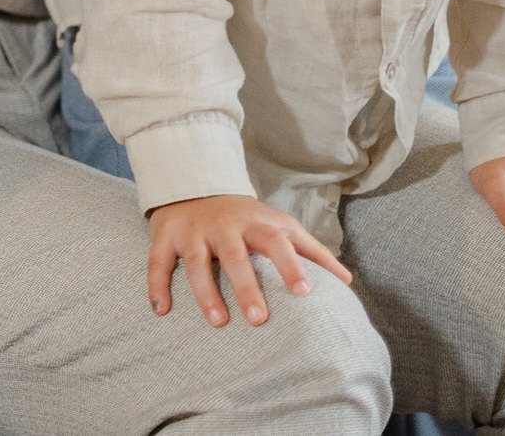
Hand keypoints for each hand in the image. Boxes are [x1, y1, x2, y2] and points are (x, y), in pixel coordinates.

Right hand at [146, 195, 350, 325]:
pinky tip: (161, 310)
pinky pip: (157, 262)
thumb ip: (312, 251)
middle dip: (245, 287)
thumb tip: (348, 281)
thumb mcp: (280, 224)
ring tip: (218, 322)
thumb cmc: (245, 216)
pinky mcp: (165, 236)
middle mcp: (223, 226)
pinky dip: (156, 285)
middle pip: (234, 256)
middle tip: (259, 319)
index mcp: (255, 224)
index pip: (277, 243)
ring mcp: (192, 231)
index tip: (304, 293)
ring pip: (196, 263)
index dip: (291, 266)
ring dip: (205, 293)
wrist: (192, 182)